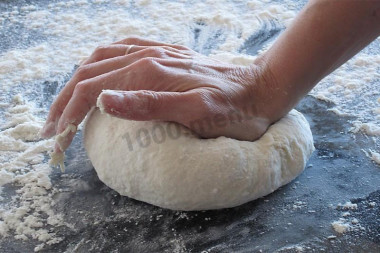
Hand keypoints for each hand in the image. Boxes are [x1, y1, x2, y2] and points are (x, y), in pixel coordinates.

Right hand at [41, 37, 276, 155]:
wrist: (261, 89)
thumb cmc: (234, 109)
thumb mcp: (198, 113)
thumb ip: (152, 104)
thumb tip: (105, 100)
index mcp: (149, 72)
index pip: (92, 91)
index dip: (69, 116)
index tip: (57, 141)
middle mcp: (147, 56)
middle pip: (88, 74)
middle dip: (64, 102)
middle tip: (52, 130)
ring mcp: (155, 53)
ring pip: (100, 59)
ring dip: (77, 81)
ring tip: (66, 105)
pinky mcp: (164, 56)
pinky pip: (122, 50)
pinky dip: (101, 62)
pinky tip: (99, 72)